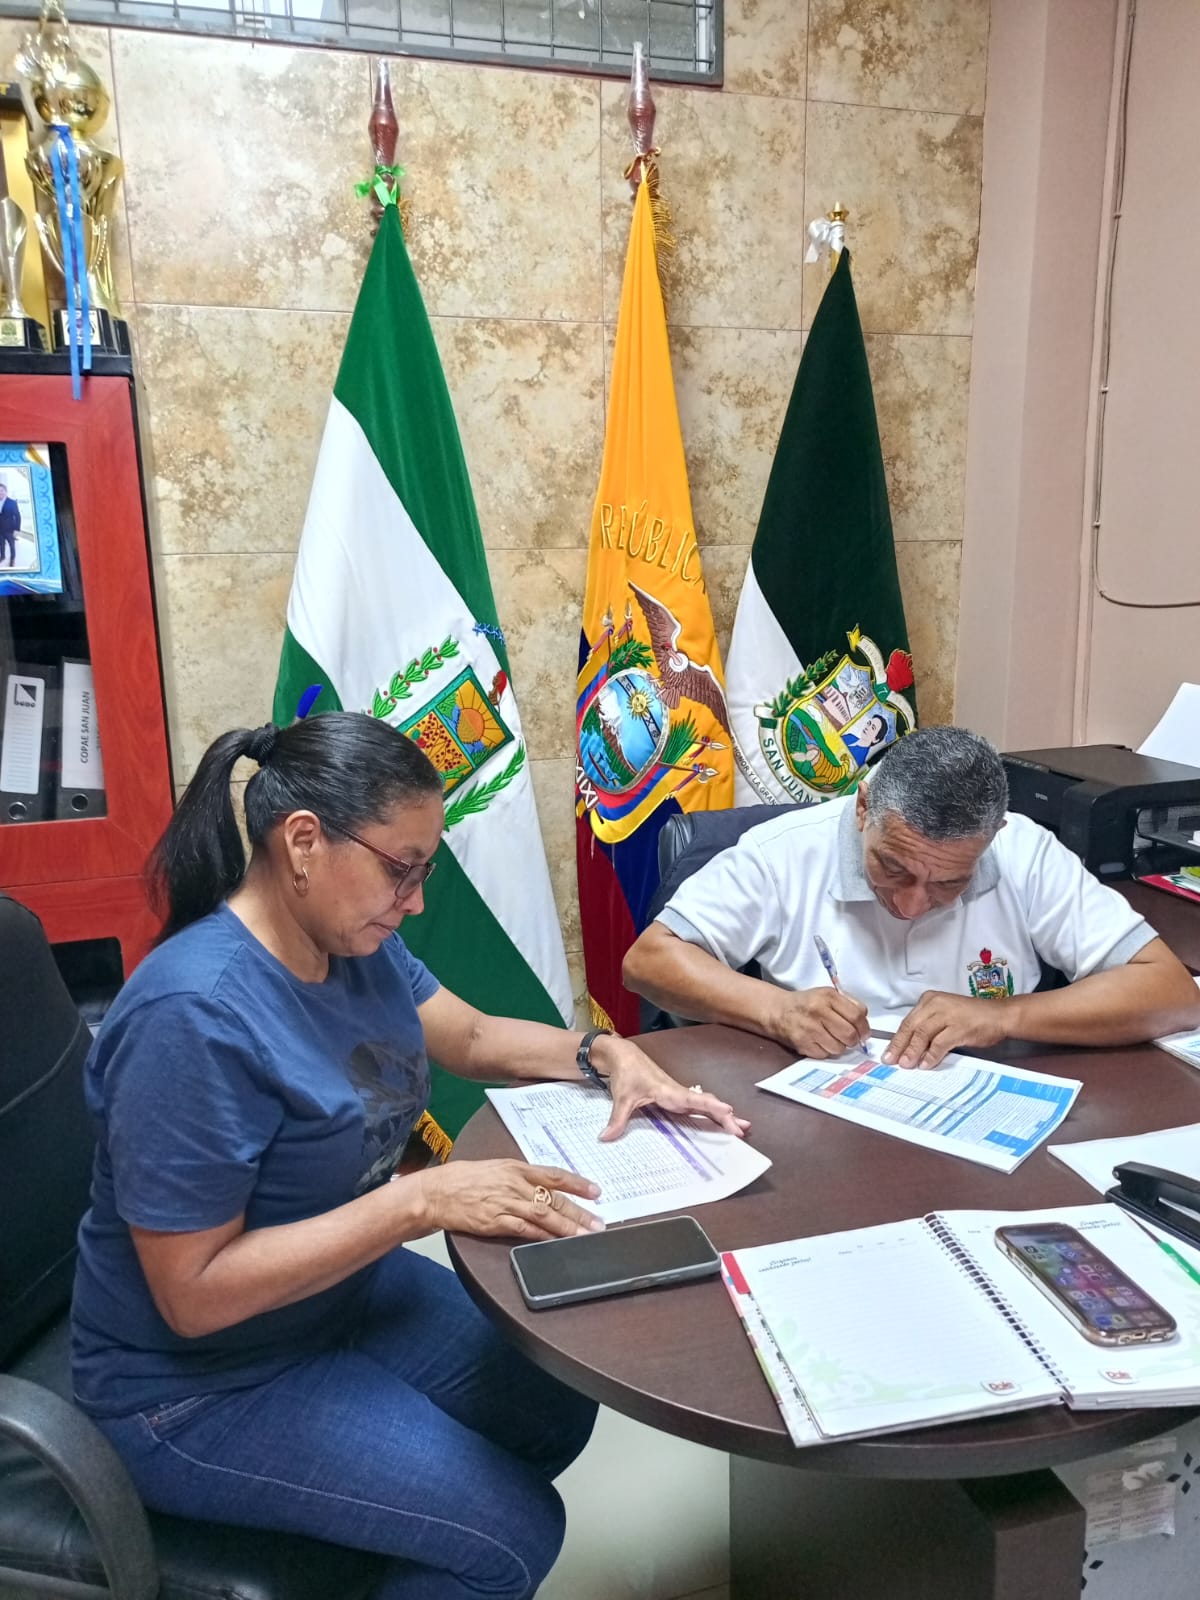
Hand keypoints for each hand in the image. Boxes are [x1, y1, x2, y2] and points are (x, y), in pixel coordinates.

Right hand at [417, 1160, 602, 1240]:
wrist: (437, 1192)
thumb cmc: (465, 1179)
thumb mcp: (496, 1168)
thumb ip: (521, 1177)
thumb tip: (545, 1187)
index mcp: (516, 1168)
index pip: (554, 1175)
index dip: (577, 1183)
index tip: (597, 1192)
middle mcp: (514, 1184)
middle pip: (553, 1199)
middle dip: (579, 1213)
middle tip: (598, 1224)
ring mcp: (505, 1203)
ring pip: (543, 1216)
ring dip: (566, 1228)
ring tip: (584, 1236)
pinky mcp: (495, 1222)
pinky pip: (523, 1230)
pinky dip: (541, 1236)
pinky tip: (554, 1242)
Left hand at [590, 1033, 751, 1142]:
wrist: (624, 1056)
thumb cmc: (626, 1072)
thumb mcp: (621, 1097)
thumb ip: (617, 1119)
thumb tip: (606, 1138)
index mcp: (669, 1091)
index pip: (694, 1099)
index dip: (711, 1106)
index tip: (728, 1111)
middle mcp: (678, 1092)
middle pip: (706, 1104)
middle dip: (725, 1116)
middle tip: (742, 1129)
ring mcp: (678, 1095)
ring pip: (705, 1105)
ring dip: (722, 1115)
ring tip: (741, 1127)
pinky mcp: (676, 1097)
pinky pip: (698, 1106)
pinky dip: (712, 1113)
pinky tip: (721, 1121)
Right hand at [768, 986, 869, 1057]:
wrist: (778, 1011)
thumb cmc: (806, 1004)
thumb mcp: (828, 995)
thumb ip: (849, 1004)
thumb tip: (864, 1022)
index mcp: (828, 997)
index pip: (857, 1015)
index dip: (864, 1028)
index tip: (864, 1033)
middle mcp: (818, 1012)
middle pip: (849, 1034)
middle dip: (853, 1040)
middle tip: (850, 1038)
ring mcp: (809, 1029)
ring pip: (839, 1048)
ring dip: (839, 1046)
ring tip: (831, 1038)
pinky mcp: (802, 1043)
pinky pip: (825, 1054)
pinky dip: (825, 1051)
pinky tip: (819, 1041)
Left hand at [882, 992, 1011, 1068]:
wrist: (1000, 1015)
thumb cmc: (973, 1017)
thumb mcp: (944, 1018)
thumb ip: (928, 1030)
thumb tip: (910, 1050)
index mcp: (929, 1000)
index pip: (907, 1022)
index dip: (896, 1039)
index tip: (888, 1053)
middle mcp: (935, 1004)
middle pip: (911, 1027)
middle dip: (899, 1046)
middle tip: (891, 1061)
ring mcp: (948, 1014)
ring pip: (922, 1034)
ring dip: (912, 1052)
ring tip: (905, 1065)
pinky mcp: (959, 1027)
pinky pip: (940, 1043)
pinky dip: (931, 1055)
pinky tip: (926, 1064)